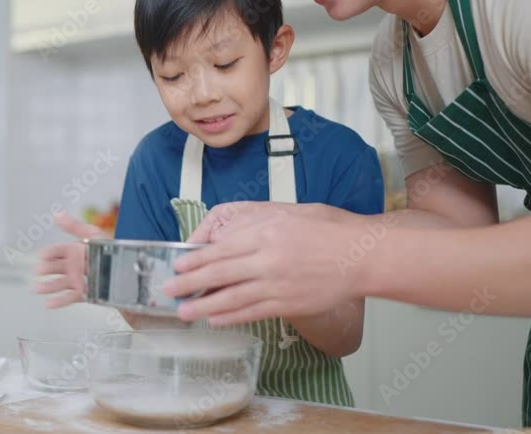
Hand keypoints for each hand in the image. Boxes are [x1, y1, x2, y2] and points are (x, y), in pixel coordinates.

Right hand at [34, 213, 107, 308]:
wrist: (130, 272)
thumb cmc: (112, 249)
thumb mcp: (93, 234)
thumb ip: (74, 226)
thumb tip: (58, 214)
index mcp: (77, 251)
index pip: (60, 251)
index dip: (50, 253)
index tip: (41, 255)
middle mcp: (76, 265)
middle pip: (58, 267)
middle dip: (47, 269)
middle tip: (38, 271)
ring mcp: (79, 280)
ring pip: (61, 283)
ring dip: (49, 286)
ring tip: (38, 288)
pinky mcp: (85, 293)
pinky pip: (71, 297)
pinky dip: (60, 300)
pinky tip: (50, 303)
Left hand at [163, 202, 369, 325]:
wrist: (362, 255)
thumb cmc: (328, 228)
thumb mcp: (288, 212)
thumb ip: (256, 222)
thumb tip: (225, 234)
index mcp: (265, 232)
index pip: (220, 249)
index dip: (195, 260)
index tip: (178, 266)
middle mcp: (267, 259)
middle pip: (219, 274)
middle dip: (189, 284)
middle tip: (168, 291)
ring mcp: (277, 285)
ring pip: (232, 297)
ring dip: (203, 307)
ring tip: (183, 313)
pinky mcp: (288, 304)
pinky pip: (253, 312)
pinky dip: (231, 317)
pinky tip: (215, 319)